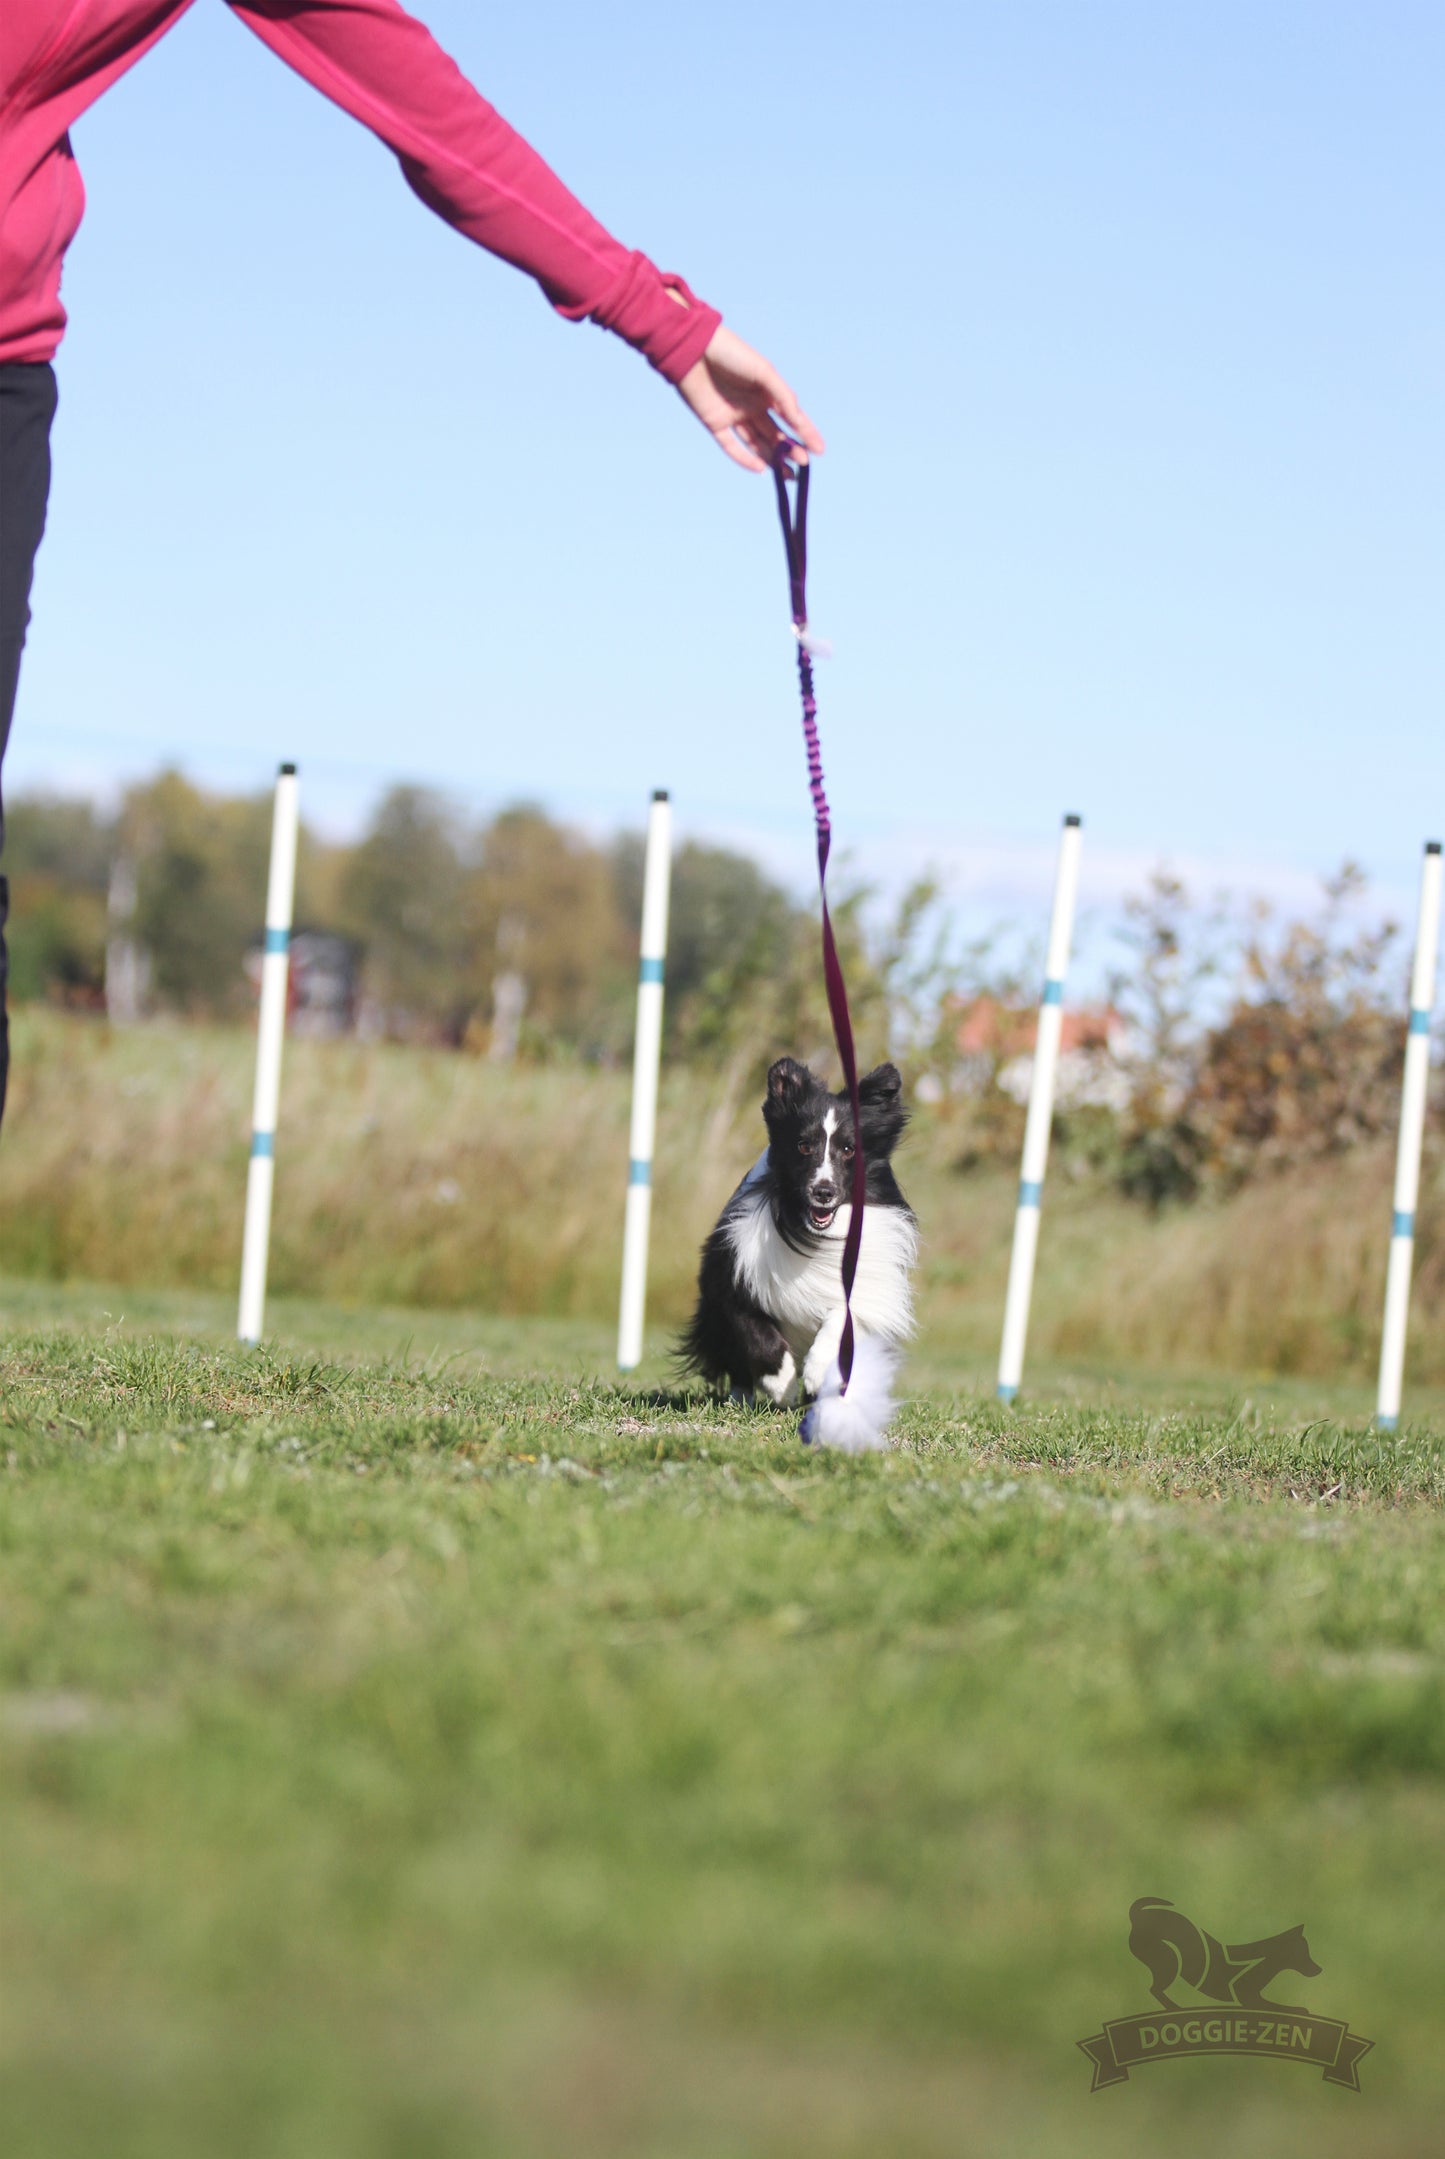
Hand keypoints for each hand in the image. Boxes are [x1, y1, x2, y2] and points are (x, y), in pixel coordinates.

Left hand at [676, 325, 824, 473]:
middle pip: (775, 434)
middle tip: (803, 464)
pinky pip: (732, 446)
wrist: (694, 348)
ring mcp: (734, 416)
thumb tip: (798, 421)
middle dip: (791, 450)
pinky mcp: (715, 423)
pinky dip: (745, 459)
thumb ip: (783, 396)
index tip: (819, 450)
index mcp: (767, 391)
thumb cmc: (732, 353)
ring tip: (789, 476)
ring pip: (757, 444)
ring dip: (773, 459)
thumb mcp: (764, 372)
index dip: (806, 433)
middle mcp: (752, 406)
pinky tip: (760, 469)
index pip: (791, 417)